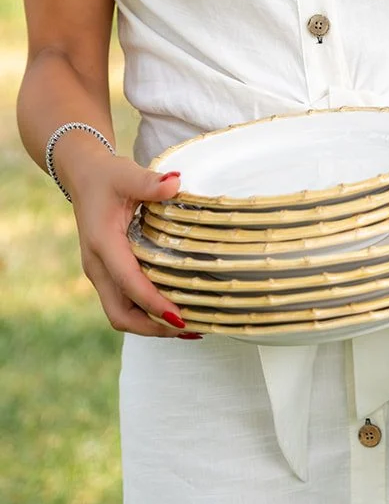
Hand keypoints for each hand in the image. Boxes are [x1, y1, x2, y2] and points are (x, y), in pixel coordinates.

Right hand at [64, 147, 197, 336]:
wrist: (83, 177)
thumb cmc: (107, 177)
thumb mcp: (127, 174)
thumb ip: (149, 182)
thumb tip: (175, 183)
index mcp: (102, 244)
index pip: (127, 282)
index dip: (153, 303)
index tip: (179, 317)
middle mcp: (98, 266)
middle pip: (120, 313)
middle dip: (153, 327)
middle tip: (190, 329)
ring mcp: (101, 273)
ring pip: (121, 314)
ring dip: (151, 325)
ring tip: (189, 327)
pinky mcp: (108, 274)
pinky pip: (125, 303)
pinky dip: (148, 313)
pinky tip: (175, 312)